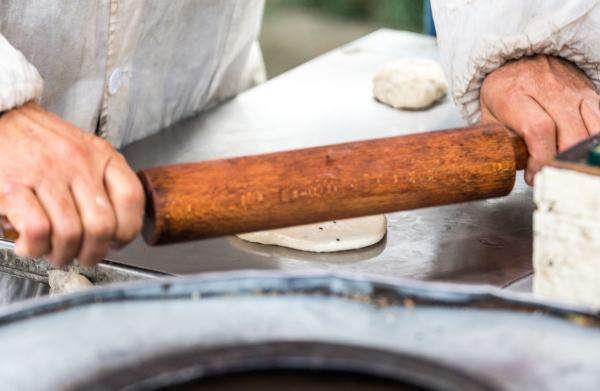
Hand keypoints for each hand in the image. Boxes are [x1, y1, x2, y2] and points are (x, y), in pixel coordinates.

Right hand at [0, 102, 143, 265]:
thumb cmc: (37, 139)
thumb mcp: (82, 150)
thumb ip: (101, 181)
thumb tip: (113, 230)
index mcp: (101, 154)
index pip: (132, 198)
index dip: (127, 230)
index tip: (116, 241)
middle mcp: (78, 162)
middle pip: (102, 226)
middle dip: (93, 252)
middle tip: (83, 256)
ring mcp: (46, 174)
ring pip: (71, 234)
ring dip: (63, 254)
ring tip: (54, 252)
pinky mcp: (13, 187)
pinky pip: (38, 231)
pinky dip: (35, 247)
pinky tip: (31, 244)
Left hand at [480, 54, 599, 184]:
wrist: (520, 57)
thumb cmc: (503, 92)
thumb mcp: (490, 115)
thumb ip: (500, 141)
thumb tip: (510, 169)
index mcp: (514, 94)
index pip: (538, 130)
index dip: (540, 158)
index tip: (533, 175)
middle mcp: (547, 88)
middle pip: (569, 134)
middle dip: (561, 161)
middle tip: (549, 175)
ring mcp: (573, 90)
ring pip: (591, 130)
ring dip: (579, 154)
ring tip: (563, 166)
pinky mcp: (590, 93)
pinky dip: (593, 143)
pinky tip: (580, 154)